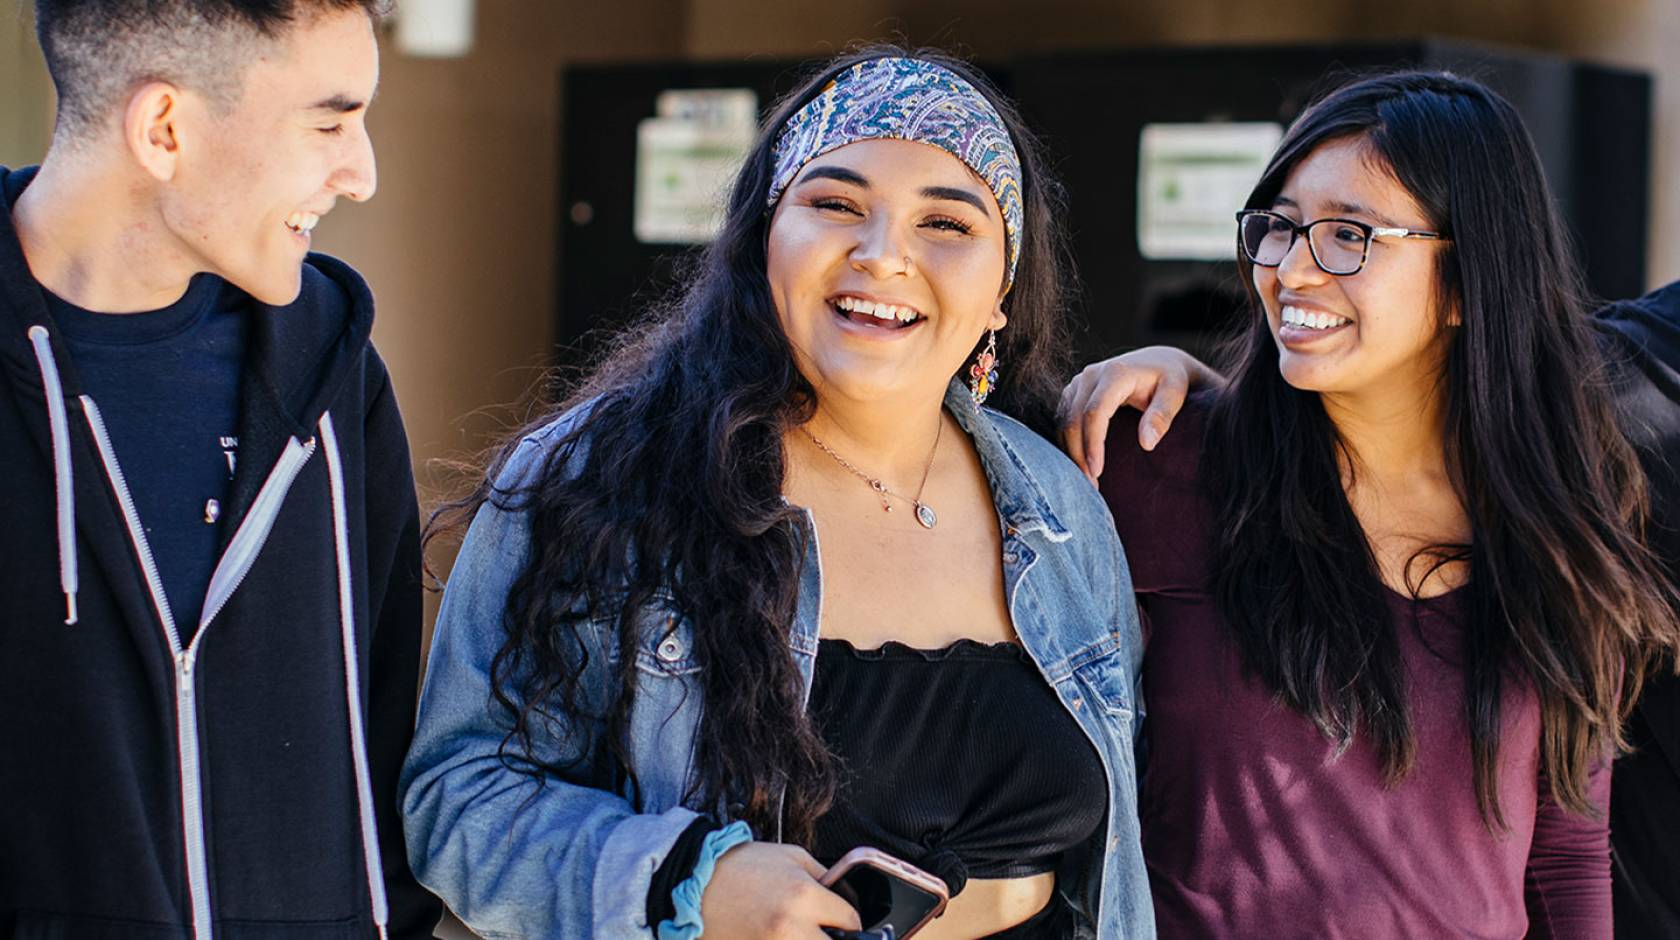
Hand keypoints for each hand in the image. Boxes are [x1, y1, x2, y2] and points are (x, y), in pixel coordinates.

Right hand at [700, 842, 863, 938]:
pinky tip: (785, 936)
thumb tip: (845, 896)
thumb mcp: (791, 857)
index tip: (846, 923)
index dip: (852, 922)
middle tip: (830, 934)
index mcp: (803, 896)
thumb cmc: (741, 867)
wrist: (695, 883)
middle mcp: (791, 927)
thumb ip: (824, 877)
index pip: (850, 922)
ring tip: (804, 933)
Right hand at [1058, 346, 1223, 481]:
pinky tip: (1079, 462)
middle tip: (1090, 486)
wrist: (1159, 362)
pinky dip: (1068, 442)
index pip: (1094, 412)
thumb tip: (1147, 444)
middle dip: (1078, 455)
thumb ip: (1162, 416)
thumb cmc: (1170, 380)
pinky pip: (1062, 418)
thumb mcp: (1174, 393)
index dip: (1092, 444)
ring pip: (1063, 420)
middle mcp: (1091, 374)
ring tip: (1085, 480)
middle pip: (1073, 419)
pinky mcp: (1073, 391)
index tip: (1097, 472)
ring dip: (1070, 452)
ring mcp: (1079, 382)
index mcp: (1115, 373)